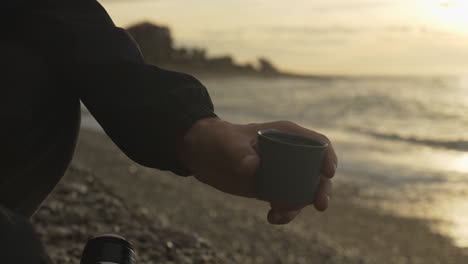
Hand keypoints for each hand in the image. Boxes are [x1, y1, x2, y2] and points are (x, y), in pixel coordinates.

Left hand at [180, 118, 337, 224]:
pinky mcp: (270, 187)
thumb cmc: (216, 139)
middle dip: (322, 189)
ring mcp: (280, 172)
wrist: (201, 155)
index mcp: (286, 135)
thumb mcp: (226, 142)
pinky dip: (284, 212)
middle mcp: (288, 153)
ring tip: (281, 213)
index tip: (327, 173)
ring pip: (303, 190)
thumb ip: (239, 152)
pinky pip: (285, 201)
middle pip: (316, 172)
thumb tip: (254, 168)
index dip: (328, 157)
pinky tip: (272, 218)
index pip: (317, 143)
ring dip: (300, 205)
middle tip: (319, 205)